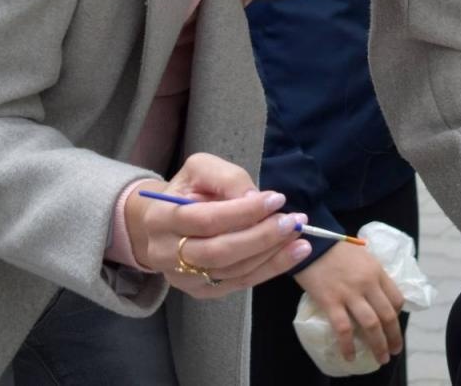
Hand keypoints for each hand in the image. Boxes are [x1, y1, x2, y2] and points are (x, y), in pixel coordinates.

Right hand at [124, 153, 310, 297]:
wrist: (168, 221)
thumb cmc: (189, 190)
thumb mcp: (201, 169)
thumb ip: (226, 178)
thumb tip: (255, 198)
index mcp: (161, 219)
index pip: (206, 220)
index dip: (244, 212)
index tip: (277, 199)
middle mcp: (165, 254)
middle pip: (218, 252)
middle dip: (261, 237)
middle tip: (293, 221)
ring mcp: (182, 278)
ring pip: (232, 272)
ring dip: (271, 254)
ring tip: (299, 236)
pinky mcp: (201, 291)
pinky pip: (239, 284)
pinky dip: (270, 269)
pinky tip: (293, 253)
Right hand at [294, 239, 405, 365]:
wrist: (312, 242)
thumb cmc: (336, 248)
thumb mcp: (363, 256)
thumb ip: (371, 273)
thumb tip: (376, 291)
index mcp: (377, 271)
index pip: (397, 298)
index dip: (397, 316)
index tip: (393, 326)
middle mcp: (368, 283)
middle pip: (388, 315)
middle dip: (394, 337)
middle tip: (394, 351)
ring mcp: (350, 293)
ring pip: (371, 325)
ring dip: (378, 345)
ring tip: (380, 358)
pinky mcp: (331, 301)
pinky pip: (343, 329)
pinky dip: (348, 346)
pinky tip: (350, 357)